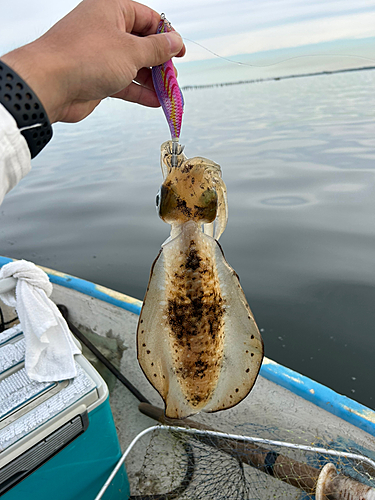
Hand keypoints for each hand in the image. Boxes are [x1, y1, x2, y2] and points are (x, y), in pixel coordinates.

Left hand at [1, 0, 184, 123]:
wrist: (50, 84)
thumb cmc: (84, 57)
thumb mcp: (131, 50)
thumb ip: (157, 48)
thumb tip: (175, 42)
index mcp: (111, 10)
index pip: (147, 18)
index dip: (166, 35)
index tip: (179, 51)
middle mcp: (105, 30)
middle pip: (142, 44)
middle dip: (160, 62)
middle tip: (173, 76)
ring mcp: (100, 55)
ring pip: (134, 66)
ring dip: (152, 81)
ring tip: (167, 93)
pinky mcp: (97, 78)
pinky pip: (124, 83)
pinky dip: (139, 92)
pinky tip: (154, 101)